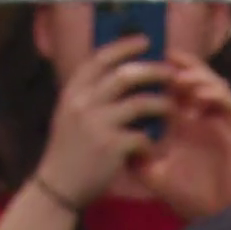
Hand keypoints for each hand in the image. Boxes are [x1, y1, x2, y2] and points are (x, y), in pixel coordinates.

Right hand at [34, 37, 173, 208]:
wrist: (57, 188)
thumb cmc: (70, 150)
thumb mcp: (71, 115)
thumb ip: (92, 95)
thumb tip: (125, 71)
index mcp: (72, 93)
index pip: (100, 59)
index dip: (124, 46)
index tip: (146, 40)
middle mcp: (82, 104)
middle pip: (127, 75)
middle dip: (155, 71)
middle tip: (172, 73)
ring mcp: (96, 124)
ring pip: (142, 102)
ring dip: (163, 104)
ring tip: (172, 109)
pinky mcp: (111, 146)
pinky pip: (144, 135)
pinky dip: (153, 140)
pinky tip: (154, 147)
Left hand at [133, 53, 230, 221]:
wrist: (217, 215)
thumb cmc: (190, 196)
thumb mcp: (154, 174)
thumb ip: (136, 155)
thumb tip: (112, 137)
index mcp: (184, 124)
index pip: (174, 90)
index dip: (161, 74)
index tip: (142, 64)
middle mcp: (203, 117)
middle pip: (195, 79)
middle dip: (181, 66)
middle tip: (163, 57)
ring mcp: (222, 121)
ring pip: (214, 84)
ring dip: (198, 77)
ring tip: (178, 76)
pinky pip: (230, 103)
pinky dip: (216, 94)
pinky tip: (198, 96)